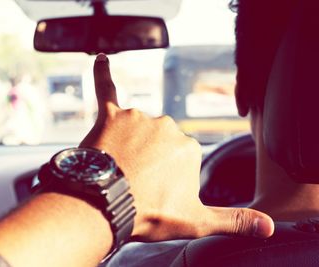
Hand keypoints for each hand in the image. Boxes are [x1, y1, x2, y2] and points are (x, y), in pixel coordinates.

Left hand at [80, 53, 273, 240]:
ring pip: (137, 129)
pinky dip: (102, 75)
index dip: (164, 180)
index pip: (179, 159)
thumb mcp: (197, 221)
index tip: (154, 193)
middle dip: (148, 162)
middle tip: (134, 184)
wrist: (106, 206)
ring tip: (118, 170)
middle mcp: (167, 126)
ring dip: (129, 147)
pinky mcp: (111, 116)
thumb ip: (234, 221)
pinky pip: (106, 90)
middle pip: (158, 143)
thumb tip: (269, 226)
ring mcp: (138, 119)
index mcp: (189, 148)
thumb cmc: (150, 213)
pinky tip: (100, 58)